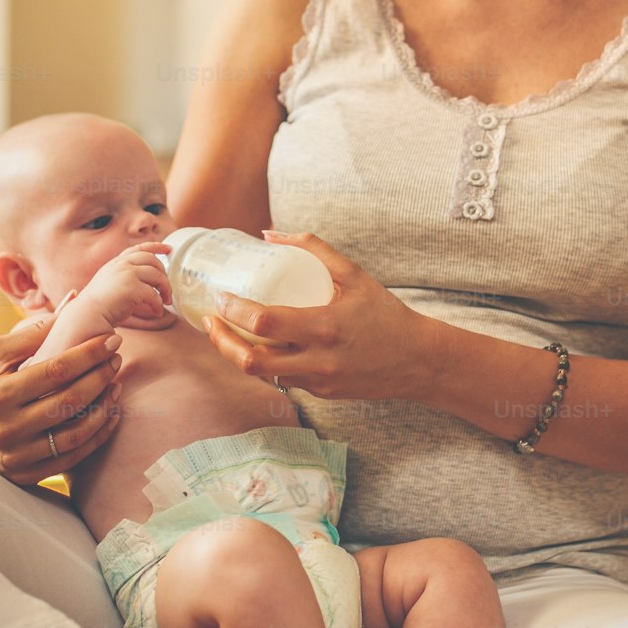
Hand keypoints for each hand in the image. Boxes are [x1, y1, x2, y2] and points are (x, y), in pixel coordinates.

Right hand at [0, 313, 124, 485]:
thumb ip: (30, 333)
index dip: (89, 354)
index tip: (111, 339)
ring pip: (76, 432)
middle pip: (70, 400)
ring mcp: (18, 456)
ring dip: (105, 406)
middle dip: (101, 375)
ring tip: (116, 384)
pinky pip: (73, 457)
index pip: (56, 371)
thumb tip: (70, 306)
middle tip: (117, 359)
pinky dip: (98, 435)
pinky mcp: (27, 475)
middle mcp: (7, 428)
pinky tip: (111, 414)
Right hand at [78, 243, 171, 329]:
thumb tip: (147, 284)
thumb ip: (125, 277)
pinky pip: (154, 295)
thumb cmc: (99, 305)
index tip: (168, 249)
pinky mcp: (132, 288)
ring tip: (166, 301)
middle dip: (164, 274)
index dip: (156, 246)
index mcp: (116, 263)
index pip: (139, 249)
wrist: (87, 315)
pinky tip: (157, 312)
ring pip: (158, 276)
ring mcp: (127, 274)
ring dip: (166, 290)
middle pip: (153, 261)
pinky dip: (158, 305)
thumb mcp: (111, 283)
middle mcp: (122, 265)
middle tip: (167, 289)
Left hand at [202, 231, 427, 399]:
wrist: (417, 360)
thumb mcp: (354, 274)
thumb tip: (268, 234)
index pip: (264, 323)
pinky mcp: (321, 394)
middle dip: (221, 341)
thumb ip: (313, 249)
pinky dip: (264, 363)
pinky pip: (282, 379)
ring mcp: (318, 382)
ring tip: (225, 332)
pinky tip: (257, 346)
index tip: (221, 296)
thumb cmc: (385, 313)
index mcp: (324, 327)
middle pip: (250, 360)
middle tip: (211, 319)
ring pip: (261, 374)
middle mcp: (317, 360)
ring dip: (237, 354)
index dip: (234, 311)